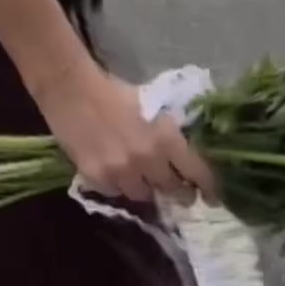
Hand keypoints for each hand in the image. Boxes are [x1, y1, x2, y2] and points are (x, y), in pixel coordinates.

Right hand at [40, 65, 219, 206]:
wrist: (71, 88)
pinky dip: (119, 185)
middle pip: (172, 190)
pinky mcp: (96, 177)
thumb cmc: (114, 91)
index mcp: (166, 137)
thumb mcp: (154, 106)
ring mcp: (120, 172)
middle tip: (179, 191)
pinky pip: (115, 193)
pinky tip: (115, 170)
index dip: (209, 187)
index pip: (197, 172)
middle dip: (178, 192)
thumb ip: (171, 133)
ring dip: (146, 188)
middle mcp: (147, 160)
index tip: (213, 197)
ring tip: (142, 176)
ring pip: (143, 195)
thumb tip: (189, 154)